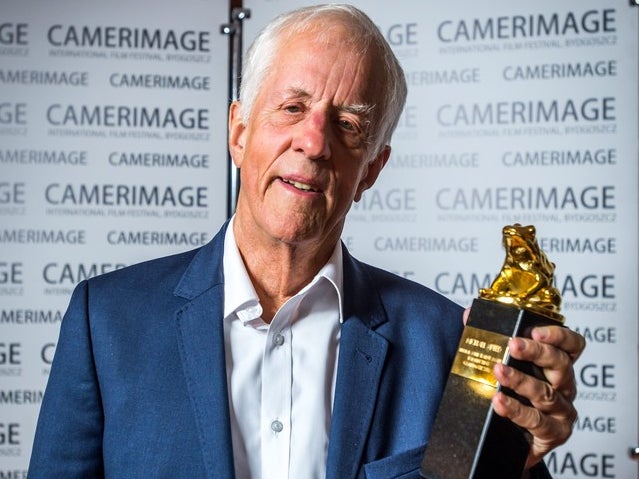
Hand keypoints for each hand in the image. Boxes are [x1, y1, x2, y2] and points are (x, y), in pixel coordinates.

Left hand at [491, 325, 585, 468]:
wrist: (506, 440)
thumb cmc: (510, 396)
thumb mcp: (501, 366)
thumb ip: (489, 339)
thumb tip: (470, 315)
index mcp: (556, 366)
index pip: (571, 345)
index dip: (559, 335)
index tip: (536, 330)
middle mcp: (564, 386)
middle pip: (561, 364)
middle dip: (536, 352)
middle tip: (513, 344)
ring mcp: (562, 411)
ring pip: (546, 393)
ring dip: (521, 380)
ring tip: (498, 371)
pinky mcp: (554, 433)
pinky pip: (537, 421)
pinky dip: (516, 410)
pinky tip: (499, 401)